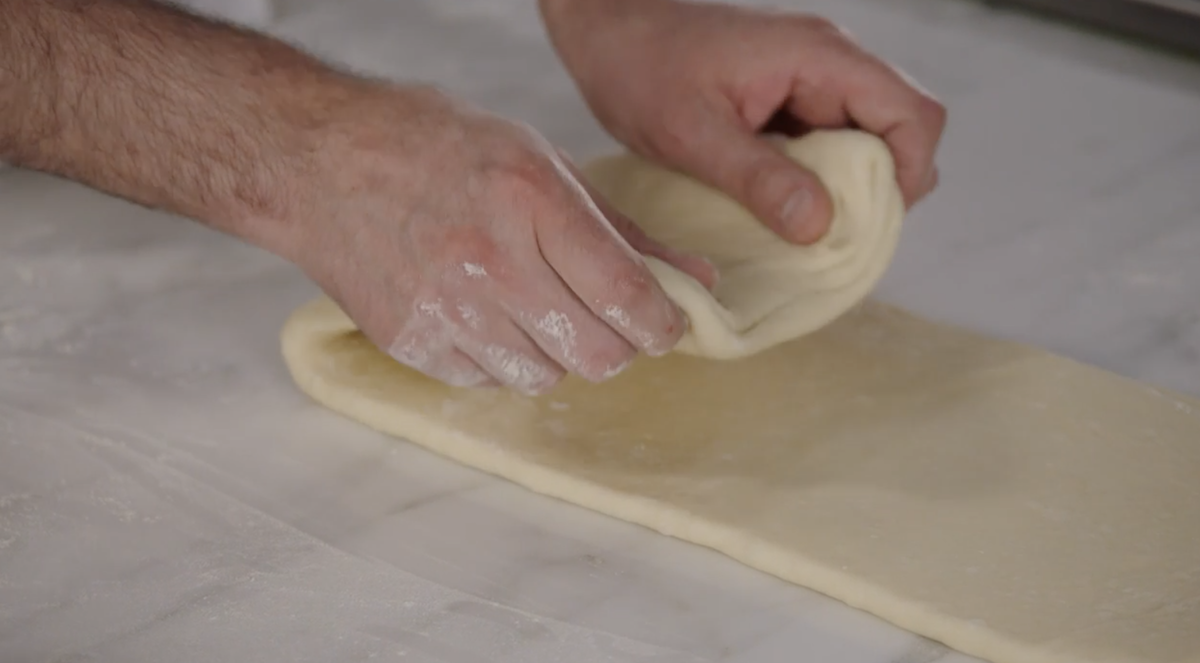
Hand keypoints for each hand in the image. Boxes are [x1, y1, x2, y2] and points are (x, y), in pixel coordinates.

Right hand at [281, 84, 715, 393]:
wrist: (317, 161)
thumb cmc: (433, 145)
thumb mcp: (539, 159)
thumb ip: (623, 229)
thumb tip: (696, 282)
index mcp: (530, 200)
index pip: (626, 295)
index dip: (664, 324)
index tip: (669, 325)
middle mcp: (489, 261)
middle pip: (595, 354)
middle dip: (618, 345)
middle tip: (607, 319)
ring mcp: (445, 309)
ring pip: (546, 378)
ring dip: (558, 353)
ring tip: (534, 306)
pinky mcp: (412, 343)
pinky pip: (489, 382)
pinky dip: (504, 359)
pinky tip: (485, 314)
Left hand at [541, 0, 946, 243]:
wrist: (604, 30)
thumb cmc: (640, 68)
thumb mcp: (692, 134)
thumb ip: (758, 178)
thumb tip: (820, 225)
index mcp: (819, 57)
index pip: (913, 113)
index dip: (908, 174)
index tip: (865, 224)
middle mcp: (828, 62)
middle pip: (898, 131)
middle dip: (878, 190)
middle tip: (829, 238)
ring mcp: (810, 79)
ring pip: (864, 142)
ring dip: (844, 190)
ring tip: (800, 229)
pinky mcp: (787, 98)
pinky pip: (826, 144)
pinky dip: (816, 181)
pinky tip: (780, 210)